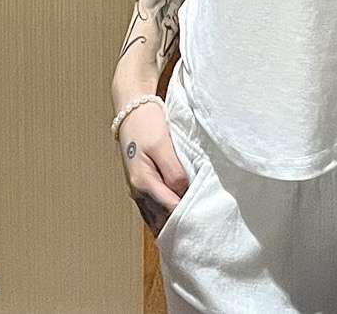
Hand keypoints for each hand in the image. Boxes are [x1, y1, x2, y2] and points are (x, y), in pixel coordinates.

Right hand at [117, 103, 188, 238]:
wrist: (131, 108)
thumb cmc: (146, 123)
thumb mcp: (163, 144)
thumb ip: (173, 171)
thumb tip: (183, 193)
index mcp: (143, 182)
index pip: (169, 208)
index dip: (187, 214)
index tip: (204, 218)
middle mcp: (138, 191)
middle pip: (161, 216)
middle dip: (180, 223)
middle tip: (201, 228)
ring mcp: (138, 188)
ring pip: (156, 214)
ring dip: (172, 220)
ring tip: (192, 226)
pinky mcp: (141, 182)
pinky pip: (154, 206)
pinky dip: (165, 212)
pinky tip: (176, 216)